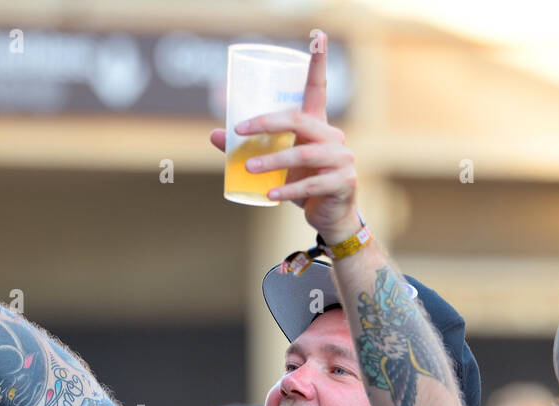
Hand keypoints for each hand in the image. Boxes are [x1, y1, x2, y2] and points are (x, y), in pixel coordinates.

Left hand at [207, 31, 358, 240]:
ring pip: (303, 153)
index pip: (317, 89)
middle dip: (268, 123)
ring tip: (248, 168)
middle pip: (300, 120)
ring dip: (273, 161)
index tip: (318, 36)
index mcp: (318, 125)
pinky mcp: (343, 183)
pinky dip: (288, 190)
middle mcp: (333, 137)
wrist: (330, 218)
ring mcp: (342, 159)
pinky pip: (311, 184)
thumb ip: (251, 148)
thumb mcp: (277, 164)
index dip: (318, 62)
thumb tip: (215, 134)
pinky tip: (269, 195)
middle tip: (241, 130)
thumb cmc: (303, 184)